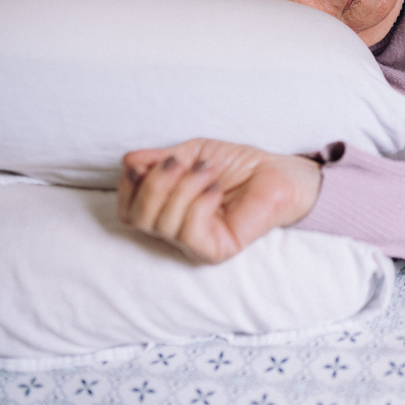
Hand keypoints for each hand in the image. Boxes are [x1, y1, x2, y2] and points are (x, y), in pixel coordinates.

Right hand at [117, 138, 321, 263]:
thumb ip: (160, 159)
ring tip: (208, 172)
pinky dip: (199, 204)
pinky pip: (189, 232)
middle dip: (154, 185)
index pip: (127, 211)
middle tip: (181, 163)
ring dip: (184, 188)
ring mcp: (195, 243)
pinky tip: (216, 191)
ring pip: (163, 224)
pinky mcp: (215, 251)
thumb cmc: (237, 164)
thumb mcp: (192, 153)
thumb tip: (129, 161)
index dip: (128, 187)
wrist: (276, 172)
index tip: (144, 162)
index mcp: (166, 210)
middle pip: (137, 219)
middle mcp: (175, 231)